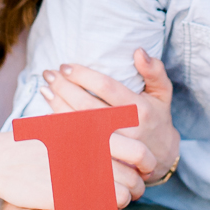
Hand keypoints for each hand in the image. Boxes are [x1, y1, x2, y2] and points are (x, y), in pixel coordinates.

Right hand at [0, 131, 143, 209]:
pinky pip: (106, 205)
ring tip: (117, 198)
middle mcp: (94, 150)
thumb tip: (121, 138)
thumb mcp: (66, 127)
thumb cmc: (36, 143)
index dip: (146, 161)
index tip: (141, 168)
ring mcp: (84, 173)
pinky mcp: (74, 194)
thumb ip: (94, 131)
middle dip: (140, 183)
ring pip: (126, 192)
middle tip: (135, 188)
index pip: (139, 149)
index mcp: (95, 131)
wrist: (2, 160)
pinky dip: (109, 208)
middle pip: (137, 172)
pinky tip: (100, 204)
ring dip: (126, 198)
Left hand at [41, 48, 180, 182]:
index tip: (65, 66)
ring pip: (80, 125)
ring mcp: (115, 147)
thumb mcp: (163, 93)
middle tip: (49, 74)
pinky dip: (62, 128)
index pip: (106, 87)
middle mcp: (127, 128)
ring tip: (45, 90)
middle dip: (64, 88)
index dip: (83, 76)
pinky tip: (48, 115)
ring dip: (58, 106)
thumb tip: (139, 51)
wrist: (162, 157)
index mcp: (140, 108)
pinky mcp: (104, 158)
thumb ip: (154, 71)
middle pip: (87, 105)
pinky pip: (78, 142)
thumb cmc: (158, 117)